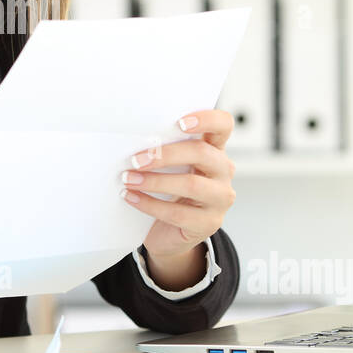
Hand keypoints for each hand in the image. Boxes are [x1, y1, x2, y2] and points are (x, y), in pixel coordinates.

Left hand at [120, 110, 236, 288]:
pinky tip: (132, 197)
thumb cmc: (171, 192)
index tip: (179, 123)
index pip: (223, 125)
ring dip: (154, 181)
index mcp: (215, 150)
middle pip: (202, 153)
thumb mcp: (172, 168)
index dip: (206, 119)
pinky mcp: (209, 223)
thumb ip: (165, 152)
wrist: (172, 233)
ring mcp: (220, 198)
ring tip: (129, 179)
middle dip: (165, 155)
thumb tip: (136, 141)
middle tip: (136, 160)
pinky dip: (150, 204)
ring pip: (191, 184)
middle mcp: (223, 171)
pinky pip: (178, 213)